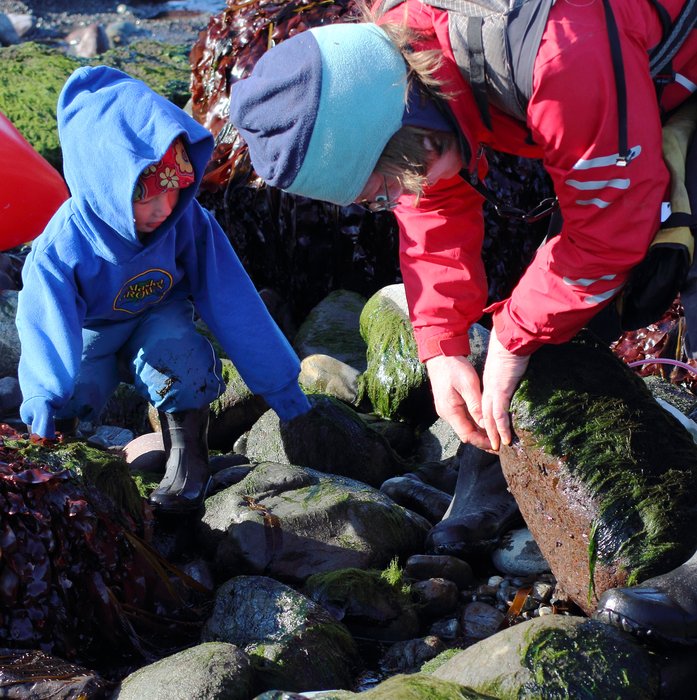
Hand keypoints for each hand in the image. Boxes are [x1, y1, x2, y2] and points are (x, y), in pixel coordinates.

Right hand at [425, 354, 491, 449]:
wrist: (440, 355)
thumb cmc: (454, 368)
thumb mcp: (468, 386)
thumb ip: (476, 407)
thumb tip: (485, 425)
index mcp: (450, 411)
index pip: (467, 435)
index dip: (482, 442)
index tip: (496, 446)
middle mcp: (446, 413)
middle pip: (466, 433)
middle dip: (482, 440)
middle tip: (498, 444)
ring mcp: (447, 409)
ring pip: (465, 426)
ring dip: (478, 432)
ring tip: (494, 435)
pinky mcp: (449, 404)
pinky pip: (463, 418)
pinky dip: (474, 423)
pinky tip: (485, 422)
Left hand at [480, 327, 529, 450]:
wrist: (510, 339)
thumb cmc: (512, 350)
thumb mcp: (507, 367)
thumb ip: (508, 377)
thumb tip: (514, 383)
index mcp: (489, 384)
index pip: (485, 406)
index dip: (486, 420)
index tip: (491, 432)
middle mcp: (488, 389)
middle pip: (483, 415)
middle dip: (486, 431)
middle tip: (491, 445)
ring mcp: (493, 390)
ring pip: (488, 417)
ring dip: (492, 434)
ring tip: (496, 447)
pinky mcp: (501, 390)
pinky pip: (499, 413)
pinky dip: (502, 428)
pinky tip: (504, 438)